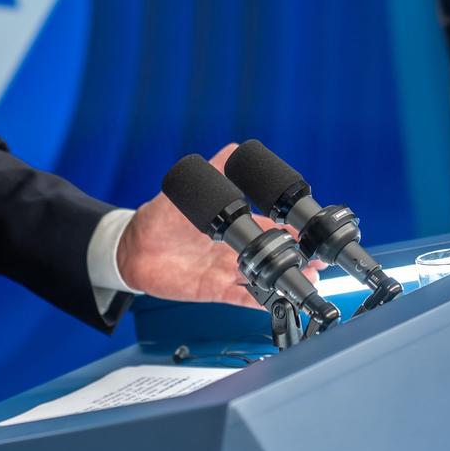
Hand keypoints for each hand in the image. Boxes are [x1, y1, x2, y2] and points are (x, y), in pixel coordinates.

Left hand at [117, 144, 303, 309]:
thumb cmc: (158, 220)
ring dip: (284, 280)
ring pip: (261, 278)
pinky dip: (258, 301)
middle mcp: (232, 250)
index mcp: (232, 226)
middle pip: (271, 255)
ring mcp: (224, 271)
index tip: (308, 233)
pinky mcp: (212, 290)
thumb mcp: (187, 193)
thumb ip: (211, 174)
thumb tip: (232, 148)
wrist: (132, 249)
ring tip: (306, 281)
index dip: (290, 231)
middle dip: (297, 258)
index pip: (269, 227)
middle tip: (317, 261)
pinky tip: (275, 301)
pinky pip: (239, 298)